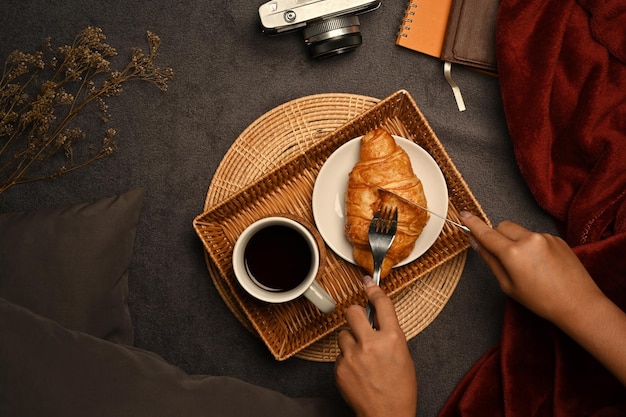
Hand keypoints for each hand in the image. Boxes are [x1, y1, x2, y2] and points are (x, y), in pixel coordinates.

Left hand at [334, 276, 416, 416]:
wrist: (387, 415)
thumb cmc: (400, 389)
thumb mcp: (403, 355)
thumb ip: (389, 334)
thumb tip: (376, 320)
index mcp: (392, 339)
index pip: (381, 304)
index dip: (373, 290)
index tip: (367, 283)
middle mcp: (371, 344)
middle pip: (352, 312)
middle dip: (355, 315)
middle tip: (360, 324)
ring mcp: (352, 356)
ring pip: (343, 334)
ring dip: (350, 341)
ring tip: (361, 357)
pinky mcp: (340, 368)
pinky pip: (339, 354)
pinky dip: (346, 360)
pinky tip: (357, 372)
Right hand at [459, 211, 602, 325]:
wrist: (578, 303)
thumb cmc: (542, 300)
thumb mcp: (508, 285)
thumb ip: (491, 261)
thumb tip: (477, 244)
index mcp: (513, 253)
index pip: (487, 233)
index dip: (473, 224)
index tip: (463, 214)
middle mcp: (529, 239)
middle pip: (502, 226)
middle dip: (497, 235)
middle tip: (501, 255)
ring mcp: (544, 237)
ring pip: (519, 231)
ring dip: (515, 241)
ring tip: (527, 266)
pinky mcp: (557, 238)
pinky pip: (535, 236)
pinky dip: (532, 246)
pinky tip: (541, 265)